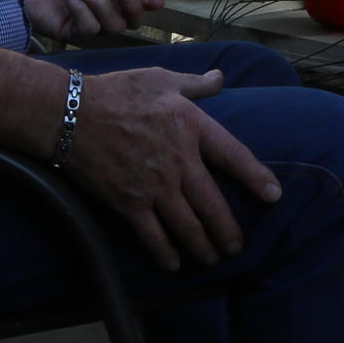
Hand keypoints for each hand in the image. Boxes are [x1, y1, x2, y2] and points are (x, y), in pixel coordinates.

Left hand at [18, 0, 162, 42]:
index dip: (150, 2)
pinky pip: (90, 29)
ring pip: (114, 26)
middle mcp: (105, 10)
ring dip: (101, 3)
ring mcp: (90, 24)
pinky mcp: (73, 35)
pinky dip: (82, 10)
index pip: (138, 1)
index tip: (155, 0)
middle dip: (133, 6)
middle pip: (133, 21)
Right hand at [65, 66, 281, 270]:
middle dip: (228, 231)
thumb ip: (196, 84)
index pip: (235, 156)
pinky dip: (166, 253)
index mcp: (191, 126)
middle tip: (236, 247)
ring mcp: (154, 186)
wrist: (70, 114)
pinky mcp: (129, 203)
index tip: (274, 196)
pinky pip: (153, 236)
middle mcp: (179, 160)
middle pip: (213, 204)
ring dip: (203, 247)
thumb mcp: (162, 79)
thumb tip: (221, 78)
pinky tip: (175, 264)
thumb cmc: (118, 92)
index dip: (257, 178)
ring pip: (188, 226)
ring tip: (212, 258)